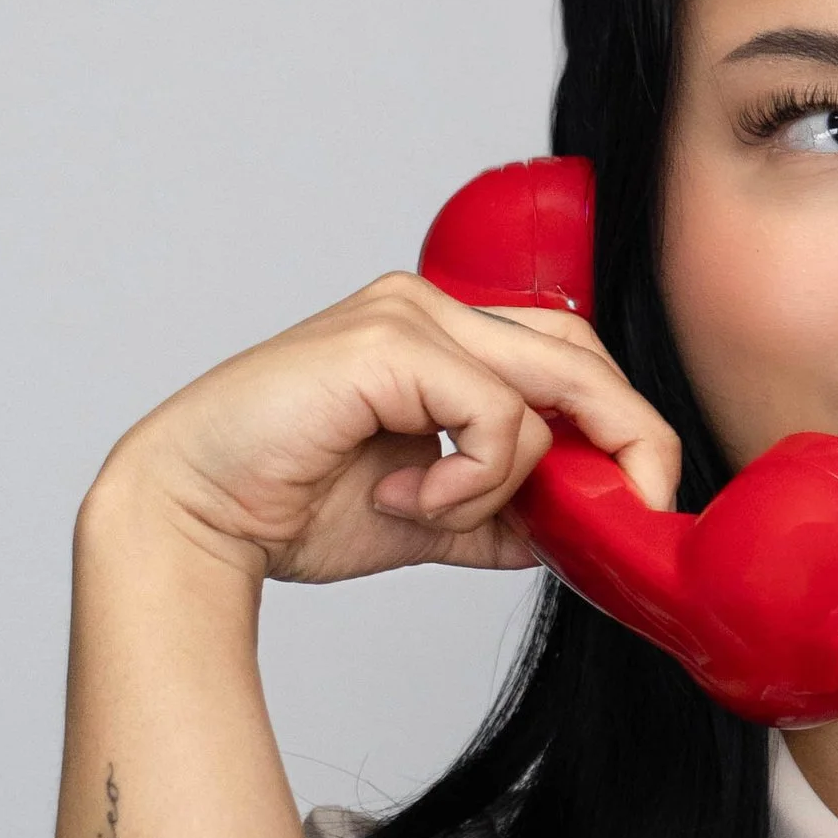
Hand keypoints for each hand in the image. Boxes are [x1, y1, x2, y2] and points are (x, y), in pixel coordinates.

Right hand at [92, 274, 682, 585]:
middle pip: (581, 357)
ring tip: (432, 512)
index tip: (644, 501)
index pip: (570, 360)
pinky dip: (471, 482)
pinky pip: (495, 417)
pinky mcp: (390, 343)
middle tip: (631, 513)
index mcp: (441, 335)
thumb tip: (575, 530)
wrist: (193, 516)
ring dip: (508, 482)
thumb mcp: (429, 517)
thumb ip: (499, 513)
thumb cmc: (288, 505)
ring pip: (542, 392)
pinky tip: (406, 501)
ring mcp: (408, 314)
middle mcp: (429, 306)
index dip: (623, 427)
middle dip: (626, 439)